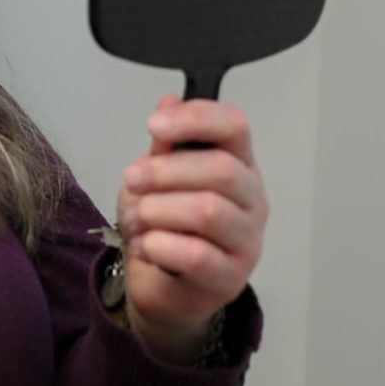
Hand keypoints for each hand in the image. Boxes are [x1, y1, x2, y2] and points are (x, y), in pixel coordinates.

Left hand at [112, 95, 267, 363]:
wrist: (162, 284)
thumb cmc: (165, 224)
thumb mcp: (157, 176)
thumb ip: (165, 144)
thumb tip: (169, 102)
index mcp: (239, 163)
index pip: (235, 126)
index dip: (195, 119)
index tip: (155, 126)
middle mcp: (252, 199)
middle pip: (221, 169)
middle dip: (165, 171)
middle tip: (132, 179)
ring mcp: (248, 240)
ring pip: (208, 211)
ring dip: (159, 210)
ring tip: (138, 217)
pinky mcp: (232, 277)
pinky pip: (197, 255)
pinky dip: (160, 245)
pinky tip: (146, 245)